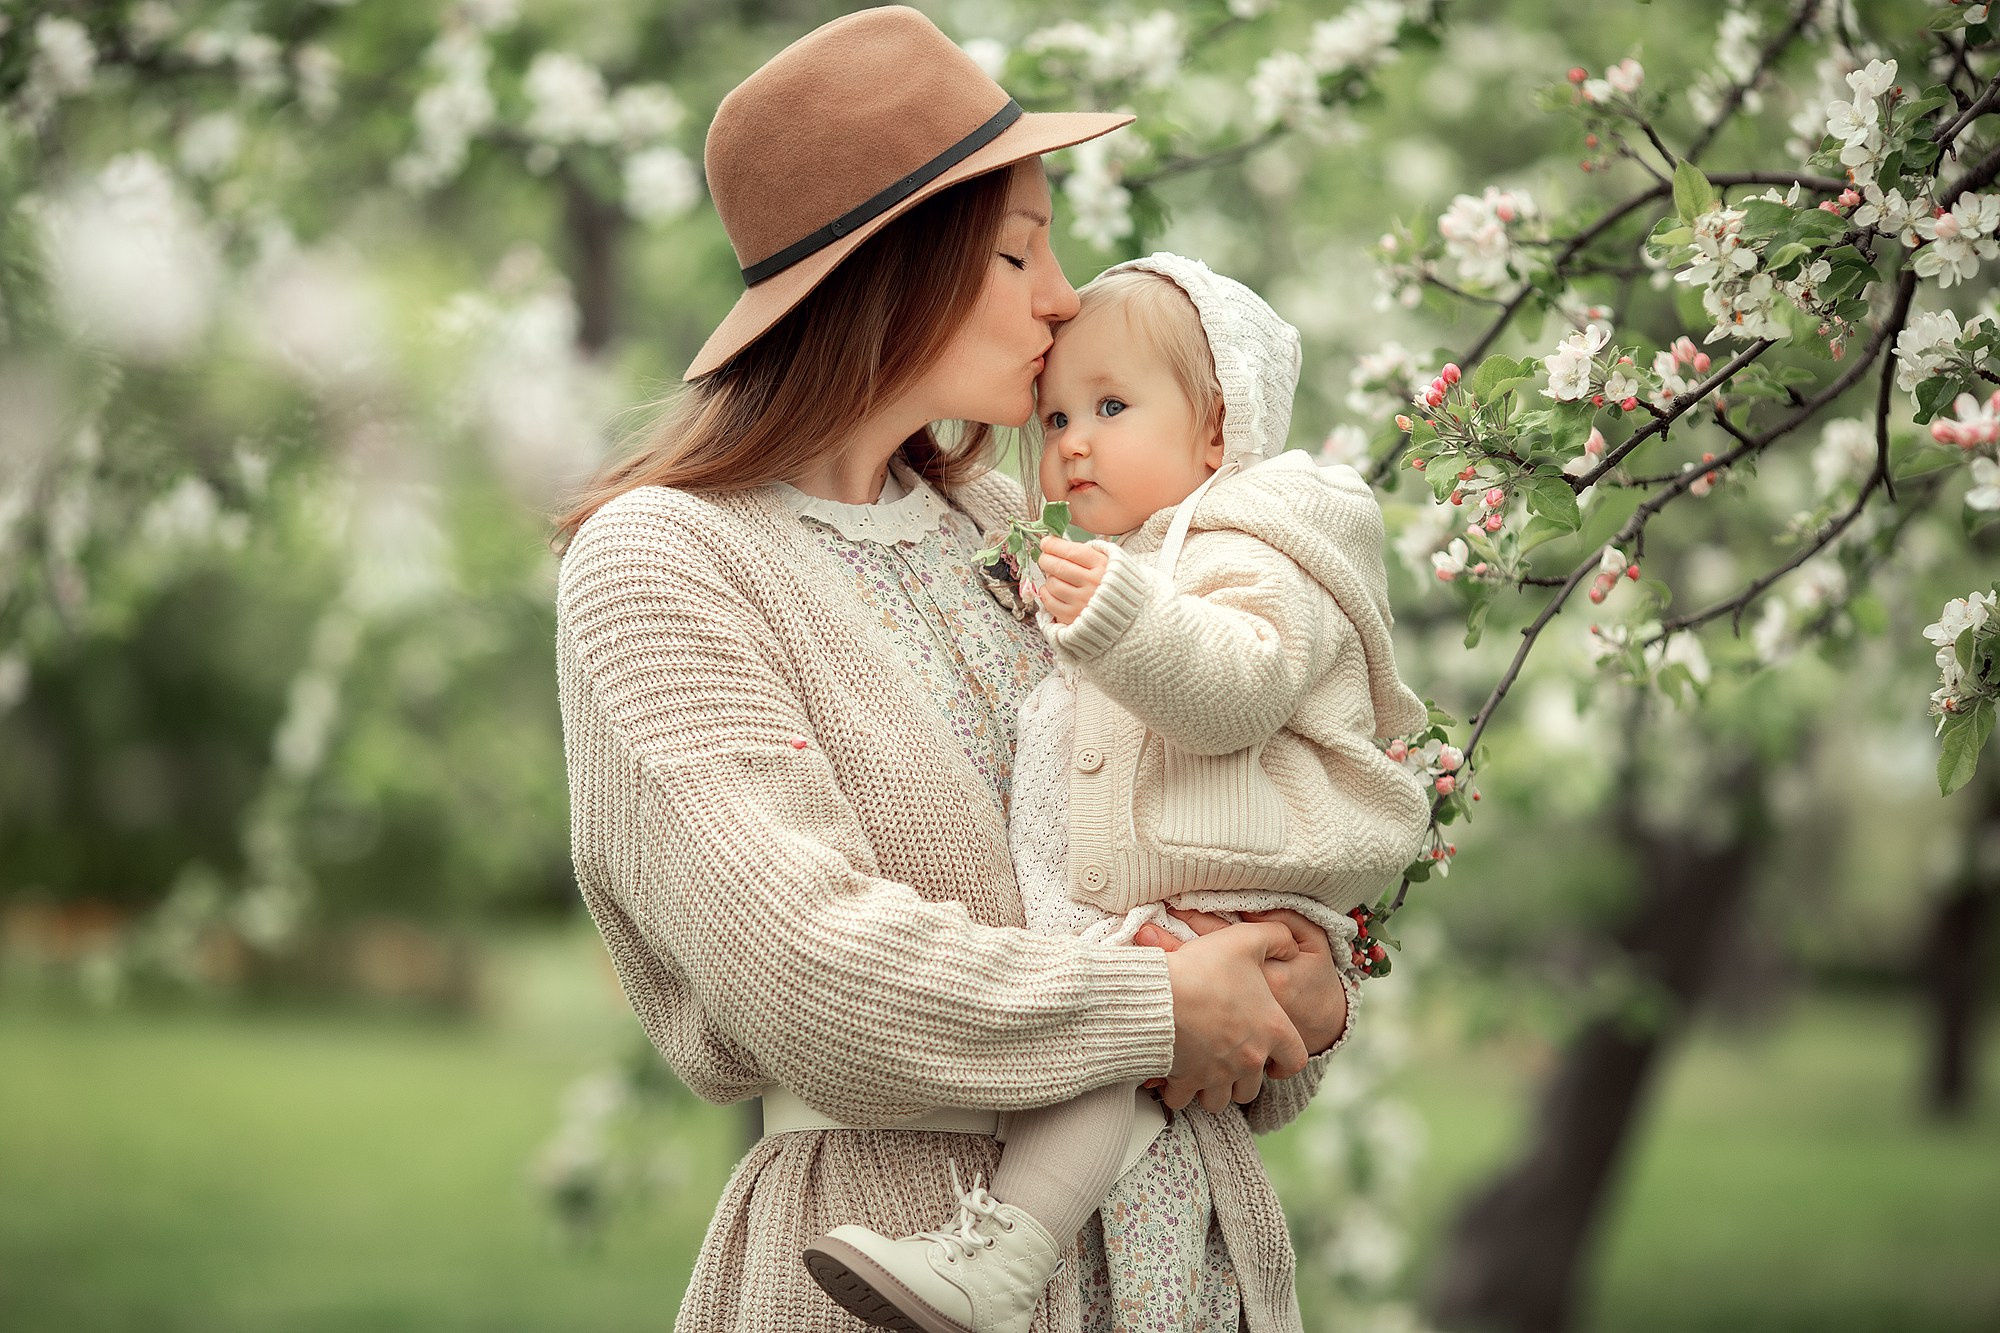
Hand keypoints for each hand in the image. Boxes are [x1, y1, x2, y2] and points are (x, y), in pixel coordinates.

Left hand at [1037, 536, 1108, 625]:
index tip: (1046, 543)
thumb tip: (1054, 544)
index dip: (1054, 545)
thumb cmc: (1110, 582)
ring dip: (1049, 578)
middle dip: (1046, 559)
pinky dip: (1046, 593)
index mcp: (1102, 566)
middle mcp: (1093, 584)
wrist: (1124, 611)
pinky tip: (1052, 589)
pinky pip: (1050, 602)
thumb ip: (1085, 551)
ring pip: (1053, 584)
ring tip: (1054, 576)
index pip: (1072, 551)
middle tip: (1044, 558)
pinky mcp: (1073, 617)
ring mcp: (1083, 601)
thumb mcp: (1107, 560)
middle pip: (1059, 567)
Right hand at [1136, 907, 1346, 1080]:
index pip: (1295, 1061)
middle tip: (1232, 1063)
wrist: (1159, 996)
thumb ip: (1277, 937)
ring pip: (1220, 1100)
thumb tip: (1291, 945)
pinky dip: (1180, 1091)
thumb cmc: (1203, 969)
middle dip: (1243, 1079)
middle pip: (1252, 1088)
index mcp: (1271, 1030)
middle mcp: (1248, 1060)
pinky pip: (1184, 1099)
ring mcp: (1217, 1075)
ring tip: (1204, 1073)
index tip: (1276, 1063)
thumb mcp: (1246, 939)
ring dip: (1214, 1090)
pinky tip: (1174, 1075)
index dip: (1287, 1063)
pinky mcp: (1187, 1080)